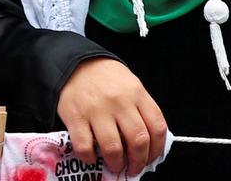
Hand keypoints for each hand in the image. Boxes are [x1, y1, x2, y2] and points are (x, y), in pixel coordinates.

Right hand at [57, 58, 166, 175]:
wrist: (74, 63)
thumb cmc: (106, 78)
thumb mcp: (131, 86)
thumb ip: (141, 111)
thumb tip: (148, 145)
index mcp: (137, 94)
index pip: (157, 128)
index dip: (157, 150)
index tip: (151, 159)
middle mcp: (119, 102)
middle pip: (138, 141)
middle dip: (138, 162)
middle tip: (133, 168)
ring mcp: (96, 110)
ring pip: (113, 148)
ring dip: (116, 163)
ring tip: (115, 166)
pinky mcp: (75, 116)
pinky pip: (84, 146)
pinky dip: (89, 158)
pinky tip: (91, 157)